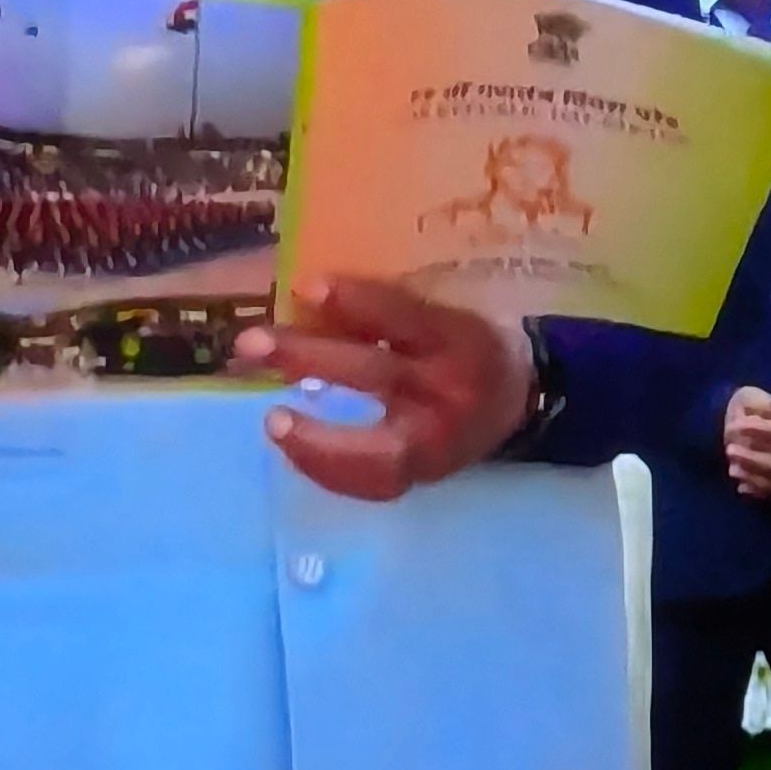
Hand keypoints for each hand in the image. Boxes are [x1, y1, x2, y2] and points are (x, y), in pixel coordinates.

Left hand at [236, 276, 531, 501]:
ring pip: (377, 449)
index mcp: (457, 338)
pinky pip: (373, 483)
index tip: (303, 287)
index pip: (404, 317)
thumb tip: (302, 297)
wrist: (518, 398)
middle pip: (377, 374)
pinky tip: (291, 447)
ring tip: (271, 420)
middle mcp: (450, 391)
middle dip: (310, 357)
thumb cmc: (463, 344)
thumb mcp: (438, 314)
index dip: (355, 302)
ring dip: (316, 437)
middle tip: (251, 344)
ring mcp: (439, 442)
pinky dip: (329, 469)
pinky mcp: (426, 475)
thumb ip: (383, 312)